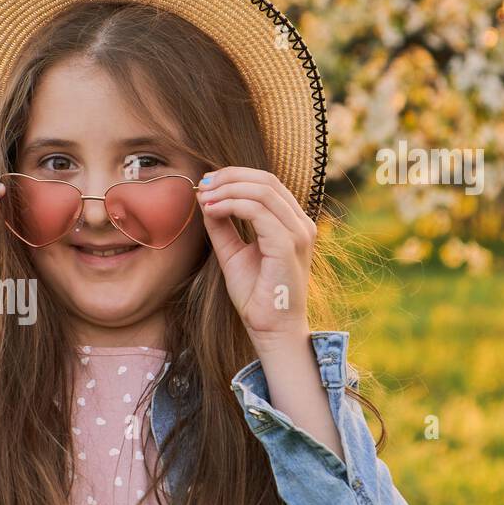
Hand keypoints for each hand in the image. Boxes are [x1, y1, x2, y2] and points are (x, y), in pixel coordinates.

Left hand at [196, 166, 316, 352]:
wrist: (270, 328)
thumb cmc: (256, 294)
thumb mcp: (232, 253)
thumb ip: (222, 226)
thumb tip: (206, 198)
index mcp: (292, 223)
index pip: (268, 183)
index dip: (236, 175)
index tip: (207, 182)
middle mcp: (300, 224)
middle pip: (267, 180)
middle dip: (230, 177)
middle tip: (203, 184)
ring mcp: (298, 233)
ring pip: (263, 192)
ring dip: (228, 190)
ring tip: (204, 198)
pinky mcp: (288, 246)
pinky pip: (259, 212)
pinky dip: (232, 206)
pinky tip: (212, 211)